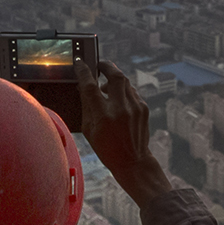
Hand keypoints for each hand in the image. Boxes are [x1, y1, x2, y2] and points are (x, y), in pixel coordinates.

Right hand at [78, 59, 169, 202]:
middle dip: (106, 65)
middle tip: (99, 64)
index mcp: (103, 116)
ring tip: (106, 84)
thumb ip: (87, 106)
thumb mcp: (89, 130)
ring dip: (114, 78)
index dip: (84, 71)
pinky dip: (123, 90)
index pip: (91, 86)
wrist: (132, 161)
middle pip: (115, 75)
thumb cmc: (106, 148)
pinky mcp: (144, 108)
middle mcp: (121, 109)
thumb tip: (83, 86)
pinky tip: (118, 97)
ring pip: (125, 81)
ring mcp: (135, 107)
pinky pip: (132, 91)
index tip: (79, 63)